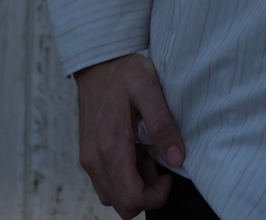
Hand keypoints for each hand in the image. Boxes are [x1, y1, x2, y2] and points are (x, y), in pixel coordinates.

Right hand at [75, 52, 184, 219]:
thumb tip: (177, 159)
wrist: (98, 62)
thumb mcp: (150, 91)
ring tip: (147, 151)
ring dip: (134, 183)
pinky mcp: (88, 154)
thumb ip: (163, 126)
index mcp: (110, 148)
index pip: (130, 199)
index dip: (154, 196)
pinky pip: (105, 180)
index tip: (168, 173)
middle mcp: (94, 160)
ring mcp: (88, 158)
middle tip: (158, 159)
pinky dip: (123, 174)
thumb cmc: (124, 73)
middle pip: (120, 204)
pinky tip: (136, 148)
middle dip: (146, 191)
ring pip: (112, 195)